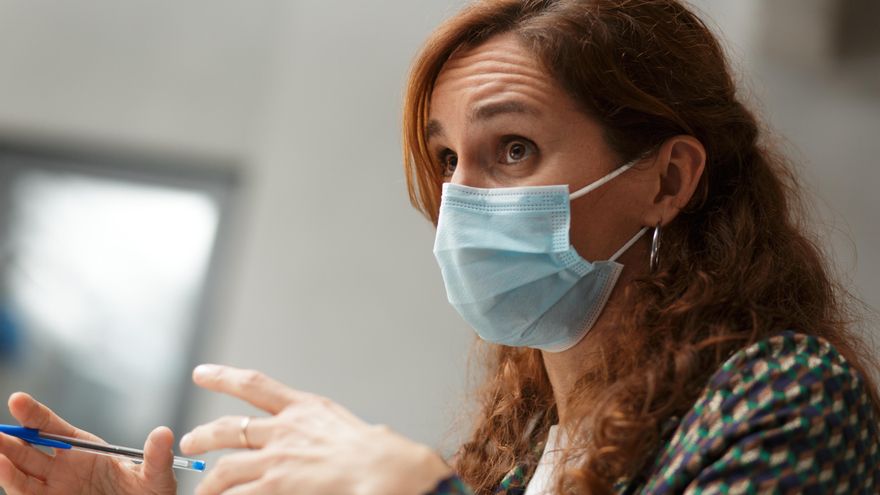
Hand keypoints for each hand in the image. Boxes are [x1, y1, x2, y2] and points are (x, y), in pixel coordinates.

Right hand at [0, 392, 176, 494]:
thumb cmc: (148, 494)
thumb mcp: (156, 474)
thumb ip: (156, 456)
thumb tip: (164, 433)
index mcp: (84, 449)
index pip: (53, 428)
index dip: (34, 414)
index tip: (18, 399)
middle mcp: (63, 466)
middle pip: (27, 449)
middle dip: (9, 438)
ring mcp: (54, 487)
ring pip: (20, 473)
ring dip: (5, 461)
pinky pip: (27, 494)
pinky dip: (12, 482)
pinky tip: (4, 472)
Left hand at [181, 365, 452, 494]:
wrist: (388, 469)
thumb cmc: (381, 454)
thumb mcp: (348, 426)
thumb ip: (324, 428)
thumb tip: (327, 435)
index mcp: (306, 408)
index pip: (254, 385)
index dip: (223, 377)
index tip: (202, 373)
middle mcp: (286, 429)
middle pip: (228, 428)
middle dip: (203, 435)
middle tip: (190, 441)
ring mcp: (277, 458)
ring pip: (224, 468)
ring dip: (208, 481)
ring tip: (201, 489)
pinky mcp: (275, 485)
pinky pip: (237, 493)